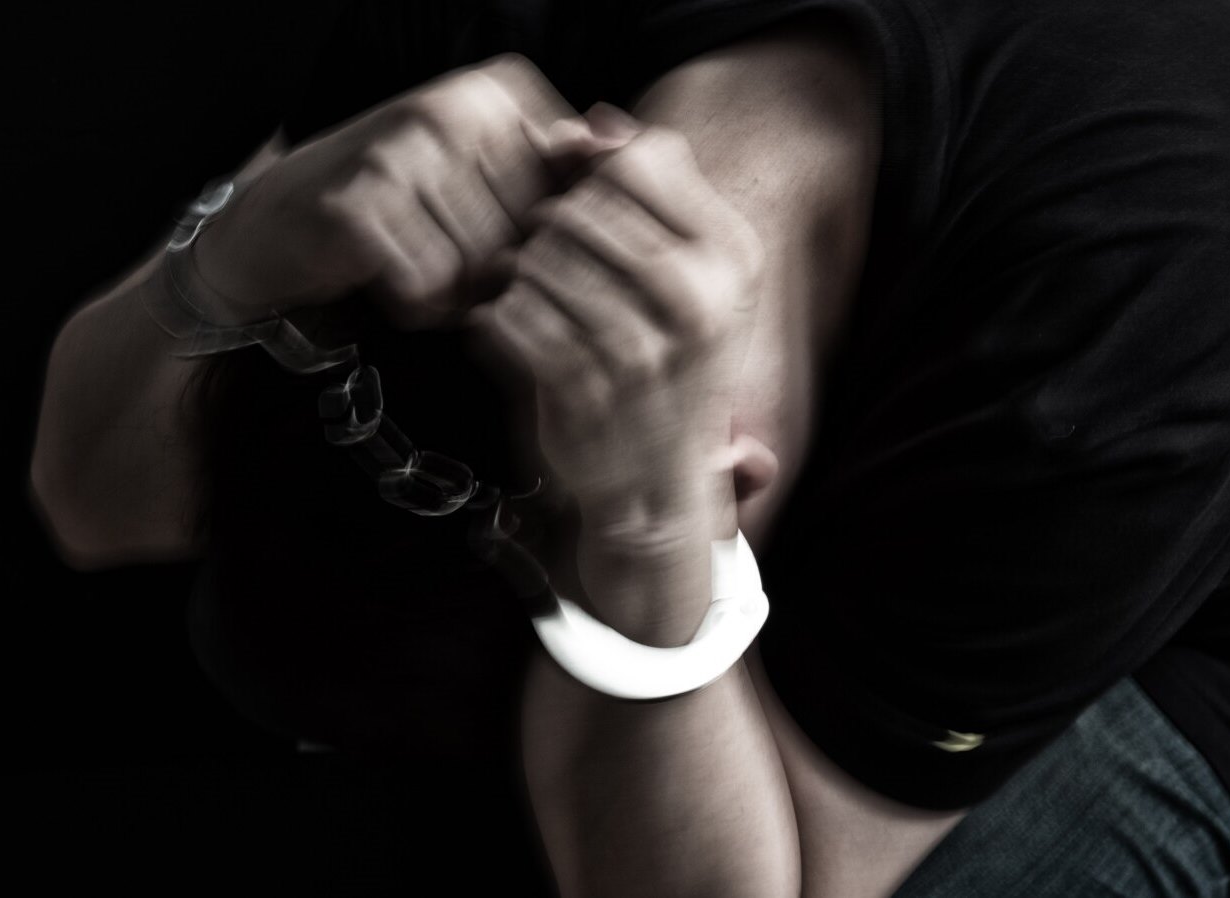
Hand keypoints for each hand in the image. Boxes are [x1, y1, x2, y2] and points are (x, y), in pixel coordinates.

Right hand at [192, 54, 607, 327]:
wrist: (283, 223)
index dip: (544, 247)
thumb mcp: (488, 179)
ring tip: (422, 268)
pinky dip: (416, 304)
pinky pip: (428, 285)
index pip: (570, 198)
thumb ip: (557, 169)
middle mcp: (452, 108)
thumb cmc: (405, 209)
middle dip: (499, 276)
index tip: (504, 243)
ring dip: (457, 294)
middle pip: (528, 238)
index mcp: (497, 92)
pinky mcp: (361, 200)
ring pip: (481, 268)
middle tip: (452, 261)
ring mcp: (402, 148)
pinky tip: (393, 280)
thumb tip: (625, 145)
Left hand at [470, 108, 764, 549]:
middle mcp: (695, 302)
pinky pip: (508, 313)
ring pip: (539, 256)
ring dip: (521, 273)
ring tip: (535, 299)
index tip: (576, 193)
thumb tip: (595, 121)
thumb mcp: (689, 281)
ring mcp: (638, 348)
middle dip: (550, 227)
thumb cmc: (666, 370)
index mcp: (731, 261)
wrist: (655, 490)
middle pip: (580, 207)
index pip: (643, 160)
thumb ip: (647, 194)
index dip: (593, 168)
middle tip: (550, 260)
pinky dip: (498, 319)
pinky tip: (513, 332)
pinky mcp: (580, 387)